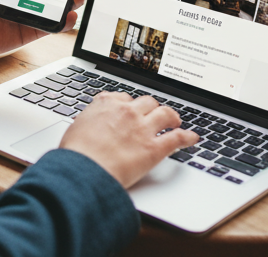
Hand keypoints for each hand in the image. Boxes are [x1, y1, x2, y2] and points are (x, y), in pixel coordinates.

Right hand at [60, 92, 200, 187]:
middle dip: (152, 107)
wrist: (83, 171)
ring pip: (165, 113)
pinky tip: (192, 138)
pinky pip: (177, 138)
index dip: (130, 104)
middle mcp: (126, 112)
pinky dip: (187, 137)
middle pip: (147, 102)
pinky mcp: (154, 148)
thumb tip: (88, 128)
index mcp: (105, 105)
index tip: (132, 109)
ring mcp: (142, 128)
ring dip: (172, 117)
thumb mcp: (75, 129)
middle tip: (155, 114)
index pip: (123, 97)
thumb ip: (88, 123)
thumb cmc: (75, 154)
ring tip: (175, 121)